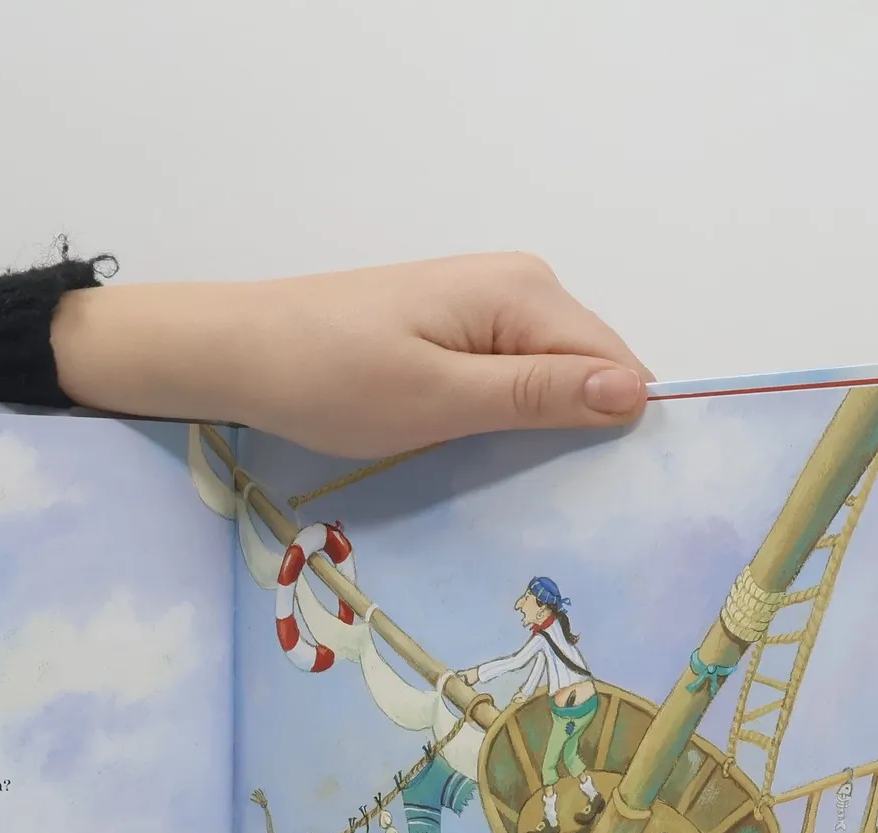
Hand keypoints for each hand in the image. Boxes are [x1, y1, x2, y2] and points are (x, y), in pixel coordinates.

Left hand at [52, 254, 650, 458]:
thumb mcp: (440, 399)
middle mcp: (520, 284)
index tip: (606, 497)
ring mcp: (485, 304)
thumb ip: (538, 394)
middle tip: (553, 502)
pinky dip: (505, 416)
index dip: (618, 429)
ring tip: (515, 482)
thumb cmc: (332, 379)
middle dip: (581, 430)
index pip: (618, 365)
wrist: (239, 352)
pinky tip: (480, 452)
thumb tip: (638, 391)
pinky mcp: (453, 326)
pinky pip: (510, 376)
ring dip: (541, 429)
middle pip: (589, 369)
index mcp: (526, 292)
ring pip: (550, 377)